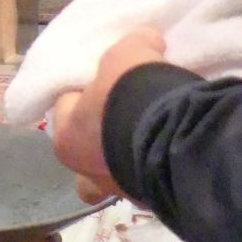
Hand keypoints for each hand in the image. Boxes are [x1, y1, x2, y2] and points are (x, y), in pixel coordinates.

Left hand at [51, 28, 169, 185]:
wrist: (176, 134)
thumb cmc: (133, 94)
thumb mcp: (128, 54)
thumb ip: (132, 47)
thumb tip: (146, 41)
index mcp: (67, 139)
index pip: (66, 109)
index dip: (85, 92)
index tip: (106, 82)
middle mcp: (88, 173)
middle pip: (85, 157)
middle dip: (98, 143)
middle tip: (122, 121)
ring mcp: (121, 190)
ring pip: (117, 177)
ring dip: (129, 160)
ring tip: (154, 135)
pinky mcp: (155, 200)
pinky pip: (151, 184)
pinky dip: (159, 170)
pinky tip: (175, 150)